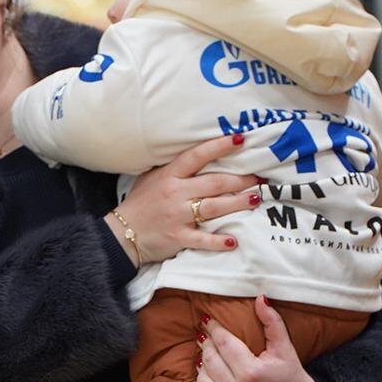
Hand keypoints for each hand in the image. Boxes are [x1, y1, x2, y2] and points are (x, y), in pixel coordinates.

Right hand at [110, 133, 260, 263]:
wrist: (121, 233)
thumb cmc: (139, 204)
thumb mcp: (150, 178)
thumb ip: (173, 168)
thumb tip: (199, 156)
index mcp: (169, 175)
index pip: (197, 156)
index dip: (219, 147)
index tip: (240, 139)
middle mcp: (175, 193)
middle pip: (214, 183)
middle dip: (241, 179)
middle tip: (260, 177)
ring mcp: (177, 216)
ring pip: (213, 207)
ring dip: (237, 203)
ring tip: (255, 199)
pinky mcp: (178, 237)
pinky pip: (201, 239)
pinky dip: (217, 241)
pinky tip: (233, 241)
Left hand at [189, 296, 319, 381]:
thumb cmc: (293, 378)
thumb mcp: (285, 349)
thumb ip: (272, 322)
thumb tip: (260, 298)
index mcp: (252, 370)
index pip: (223, 342)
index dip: (213, 328)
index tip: (208, 320)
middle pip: (210, 360)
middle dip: (206, 345)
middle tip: (206, 337)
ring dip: (200, 368)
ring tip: (204, 358)